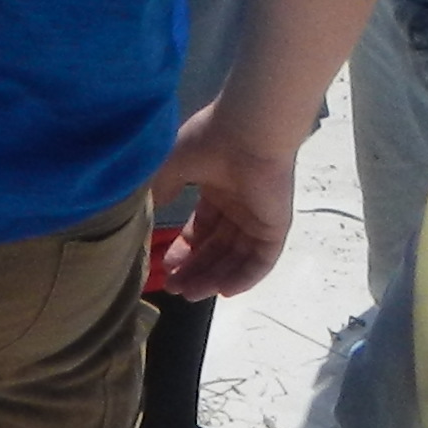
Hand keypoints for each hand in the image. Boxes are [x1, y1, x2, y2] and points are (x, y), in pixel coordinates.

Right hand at [143, 110, 298, 298]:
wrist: (246, 132)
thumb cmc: (208, 142)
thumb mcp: (172, 166)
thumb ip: (162, 190)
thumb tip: (151, 211)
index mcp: (217, 190)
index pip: (201, 230)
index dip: (184, 250)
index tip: (164, 267)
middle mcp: (239, 206)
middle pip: (216, 248)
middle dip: (195, 269)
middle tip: (174, 289)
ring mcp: (259, 217)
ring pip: (236, 258)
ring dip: (215, 278)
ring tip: (191, 295)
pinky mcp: (276, 226)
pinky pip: (262, 260)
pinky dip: (245, 277)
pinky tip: (223, 291)